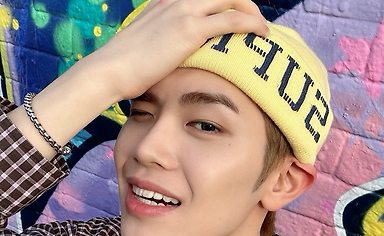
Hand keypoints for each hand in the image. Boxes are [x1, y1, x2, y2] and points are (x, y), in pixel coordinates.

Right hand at [89, 0, 267, 101]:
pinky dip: (251, 24)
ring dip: (252, 11)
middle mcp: (176, 1)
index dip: (222, 3)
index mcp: (165, 3)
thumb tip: (167, 57)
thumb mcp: (143, 48)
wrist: (109, 71)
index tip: (235, 16)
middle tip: (254, 21)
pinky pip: (232, 19)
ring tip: (263, 29)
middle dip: (242, 2)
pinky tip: (263, 33)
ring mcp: (183, 12)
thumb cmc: (123, 67)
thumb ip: (160, 44)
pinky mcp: (190, 30)